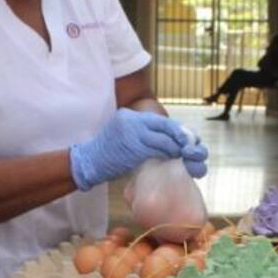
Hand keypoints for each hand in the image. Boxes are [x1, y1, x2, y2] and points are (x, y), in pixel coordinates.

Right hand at [70, 109, 205, 189]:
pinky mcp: (132, 148)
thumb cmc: (107, 152)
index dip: (175, 129)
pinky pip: (155, 151)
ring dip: (175, 148)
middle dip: (179, 138)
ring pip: (162, 140)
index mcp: (129, 116)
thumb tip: (167, 138)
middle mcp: (131, 121)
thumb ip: (141, 132)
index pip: (159, 120)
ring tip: (181, 154)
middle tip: (189, 147)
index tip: (185, 138)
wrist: (88, 162)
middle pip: (164, 127)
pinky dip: (166, 155)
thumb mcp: (123, 134)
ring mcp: (131, 134)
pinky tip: (172, 159)